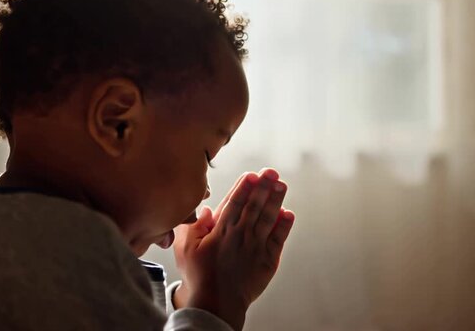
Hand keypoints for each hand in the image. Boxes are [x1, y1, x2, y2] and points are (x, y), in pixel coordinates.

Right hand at [173, 169, 294, 329]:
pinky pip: (278, 239)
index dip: (244, 187)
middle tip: (271, 171)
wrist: (217, 303)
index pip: (234, 203)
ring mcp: (256, 247)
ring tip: (281, 184)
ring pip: (268, 218)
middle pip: (254, 206)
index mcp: (221, 231)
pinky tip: (288, 213)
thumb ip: (194, 227)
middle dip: (263, 187)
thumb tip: (207, 210)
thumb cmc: (199, 276)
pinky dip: (284, 226)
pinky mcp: (267, 261)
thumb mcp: (186, 249)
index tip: (251, 174)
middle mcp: (240, 235)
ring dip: (276, 200)